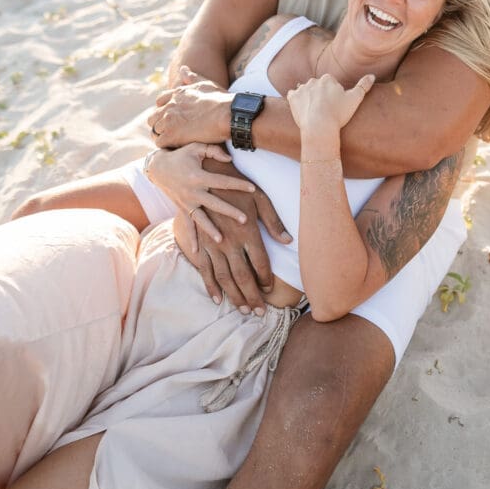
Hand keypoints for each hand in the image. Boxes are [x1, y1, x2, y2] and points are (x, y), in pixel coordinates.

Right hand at [146, 143, 257, 241]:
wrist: (158, 167)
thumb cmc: (182, 155)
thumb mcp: (196, 147)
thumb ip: (214, 152)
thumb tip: (230, 160)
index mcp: (199, 177)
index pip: (222, 182)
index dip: (238, 184)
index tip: (252, 188)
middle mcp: (192, 192)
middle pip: (214, 204)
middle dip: (230, 211)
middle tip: (244, 219)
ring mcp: (186, 203)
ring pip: (201, 219)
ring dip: (211, 229)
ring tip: (222, 240)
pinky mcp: (182, 209)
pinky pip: (187, 225)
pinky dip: (191, 238)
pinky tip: (196, 252)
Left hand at [148, 66, 231, 147]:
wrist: (227, 114)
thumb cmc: (220, 100)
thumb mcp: (206, 84)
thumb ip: (192, 78)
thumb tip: (183, 69)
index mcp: (177, 94)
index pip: (160, 101)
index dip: (164, 110)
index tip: (173, 117)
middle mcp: (169, 106)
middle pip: (153, 117)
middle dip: (160, 123)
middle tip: (172, 131)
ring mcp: (169, 120)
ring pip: (154, 130)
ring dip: (162, 135)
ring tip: (174, 141)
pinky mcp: (172, 135)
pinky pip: (159, 142)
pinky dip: (166, 145)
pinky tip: (176, 146)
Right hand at [173, 185, 291, 313]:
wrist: (207, 175)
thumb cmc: (237, 186)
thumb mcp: (260, 198)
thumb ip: (274, 221)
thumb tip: (289, 241)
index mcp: (247, 231)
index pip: (260, 263)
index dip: (266, 279)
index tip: (270, 289)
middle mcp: (230, 242)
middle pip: (243, 276)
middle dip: (252, 297)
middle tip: (260, 313)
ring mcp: (213, 244)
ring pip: (224, 278)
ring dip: (234, 296)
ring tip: (244, 310)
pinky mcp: (200, 244)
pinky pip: (205, 270)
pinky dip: (211, 286)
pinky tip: (218, 299)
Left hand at [287, 72, 374, 132]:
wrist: (319, 127)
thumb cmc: (338, 114)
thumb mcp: (355, 99)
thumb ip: (364, 86)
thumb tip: (372, 75)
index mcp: (328, 78)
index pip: (332, 83)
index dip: (335, 95)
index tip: (336, 105)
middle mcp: (313, 80)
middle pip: (318, 86)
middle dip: (321, 95)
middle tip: (326, 110)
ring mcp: (301, 88)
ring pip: (306, 90)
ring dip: (309, 97)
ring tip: (314, 111)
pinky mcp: (292, 98)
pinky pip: (293, 96)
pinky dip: (296, 101)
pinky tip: (302, 109)